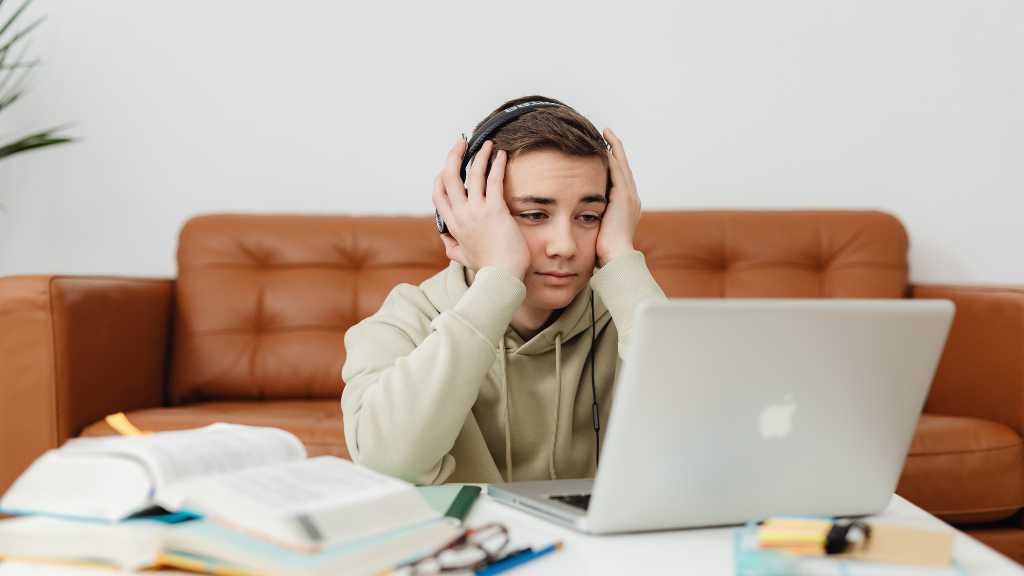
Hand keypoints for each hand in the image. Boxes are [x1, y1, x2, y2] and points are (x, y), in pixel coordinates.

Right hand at [432, 137, 529, 279]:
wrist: (500, 278)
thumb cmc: (486, 269)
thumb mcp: (461, 257)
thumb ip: (451, 245)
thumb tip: (445, 239)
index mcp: (452, 225)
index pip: (439, 194)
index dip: (441, 176)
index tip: (448, 166)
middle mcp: (460, 215)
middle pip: (449, 177)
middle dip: (453, 156)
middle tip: (461, 143)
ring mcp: (476, 212)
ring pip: (472, 174)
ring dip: (479, 155)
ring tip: (487, 143)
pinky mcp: (495, 210)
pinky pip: (493, 180)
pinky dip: (496, 164)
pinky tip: (501, 155)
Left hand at [595, 128, 641, 266]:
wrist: (616, 257)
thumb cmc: (603, 251)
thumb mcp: (597, 231)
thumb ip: (591, 220)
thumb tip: (578, 218)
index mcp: (626, 207)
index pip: (619, 179)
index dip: (612, 163)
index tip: (604, 151)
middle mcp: (631, 198)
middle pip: (623, 167)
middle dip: (615, 150)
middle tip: (607, 134)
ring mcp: (629, 196)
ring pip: (621, 165)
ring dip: (614, 147)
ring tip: (606, 133)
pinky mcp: (623, 196)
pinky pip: (618, 170)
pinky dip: (612, 156)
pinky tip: (604, 145)